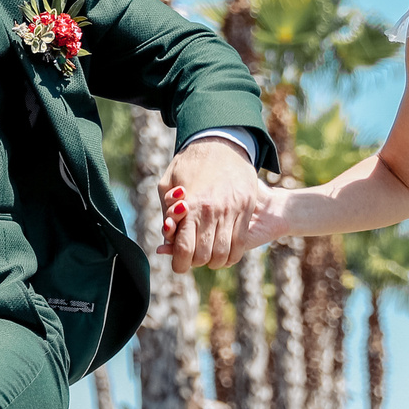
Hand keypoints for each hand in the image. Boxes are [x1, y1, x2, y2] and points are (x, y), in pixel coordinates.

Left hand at [161, 138, 269, 273]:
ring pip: (223, 254)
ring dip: (214, 261)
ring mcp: (232, 211)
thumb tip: (163, 245)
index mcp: (190, 206)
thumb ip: (166, 215)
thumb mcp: (168, 184)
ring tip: (207, 256)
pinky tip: (223, 252)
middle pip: (203, 256)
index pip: (184, 249)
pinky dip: (231, 256)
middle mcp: (211, 211)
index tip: (178, 265)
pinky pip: (239, 245)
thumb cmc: (190, 164)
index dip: (179, 264)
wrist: (222, 143)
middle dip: (195, 263)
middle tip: (191, 259)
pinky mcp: (246, 210)